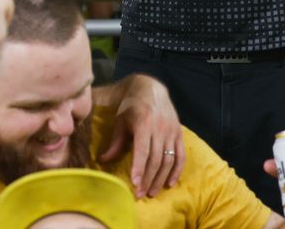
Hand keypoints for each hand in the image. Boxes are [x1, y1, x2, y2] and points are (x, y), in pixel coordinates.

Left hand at [101, 75, 184, 197]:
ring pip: (168, 160)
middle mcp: (160, 127)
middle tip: (140, 194)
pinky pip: (181, 155)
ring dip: (160, 178)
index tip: (135, 184)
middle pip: (156, 159)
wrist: (151, 88)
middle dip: (148, 178)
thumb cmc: (131, 106)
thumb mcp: (120, 121)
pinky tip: (170, 183)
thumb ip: (115, 142)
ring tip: (152, 192)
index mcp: (144, 123)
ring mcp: (172, 131)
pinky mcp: (179, 133)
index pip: (143, 150)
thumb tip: (103, 160)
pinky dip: (177, 171)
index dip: (139, 167)